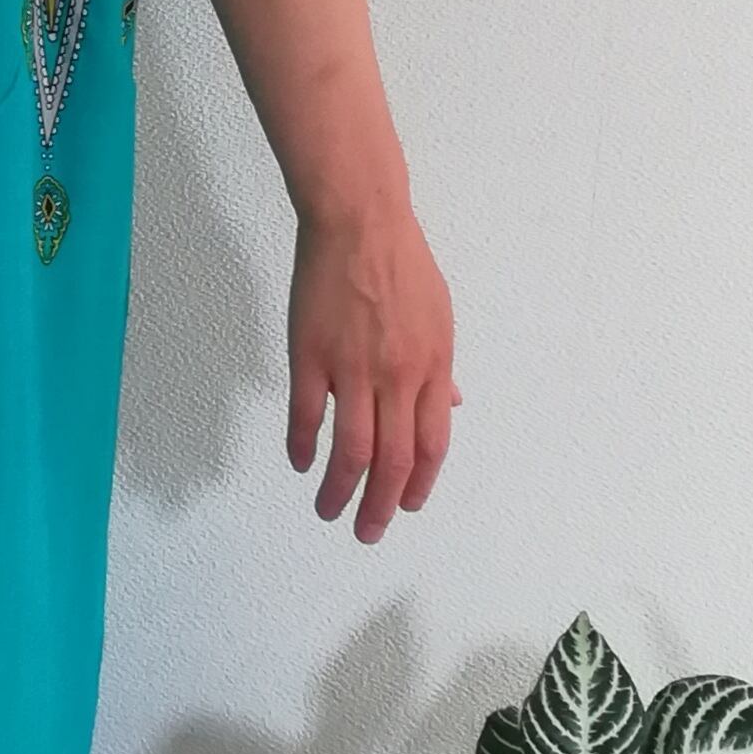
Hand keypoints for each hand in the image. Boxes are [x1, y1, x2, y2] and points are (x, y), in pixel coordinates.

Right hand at [285, 196, 458, 542]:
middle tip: (368, 532)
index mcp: (432, 367)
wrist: (360, 221)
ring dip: (340, 490)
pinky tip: (301, 463)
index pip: (430, 444)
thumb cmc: (401, 263)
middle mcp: (398, 375)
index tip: (407, 506)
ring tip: (329, 511)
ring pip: (352, 449)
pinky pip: (308, 415)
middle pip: (393, 460)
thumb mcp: (439, 317)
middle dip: (381, 506)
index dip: (419, 483)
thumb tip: (451, 404)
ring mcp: (353, 367)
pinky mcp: (312, 355)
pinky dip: (304, 446)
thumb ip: (439, 368)